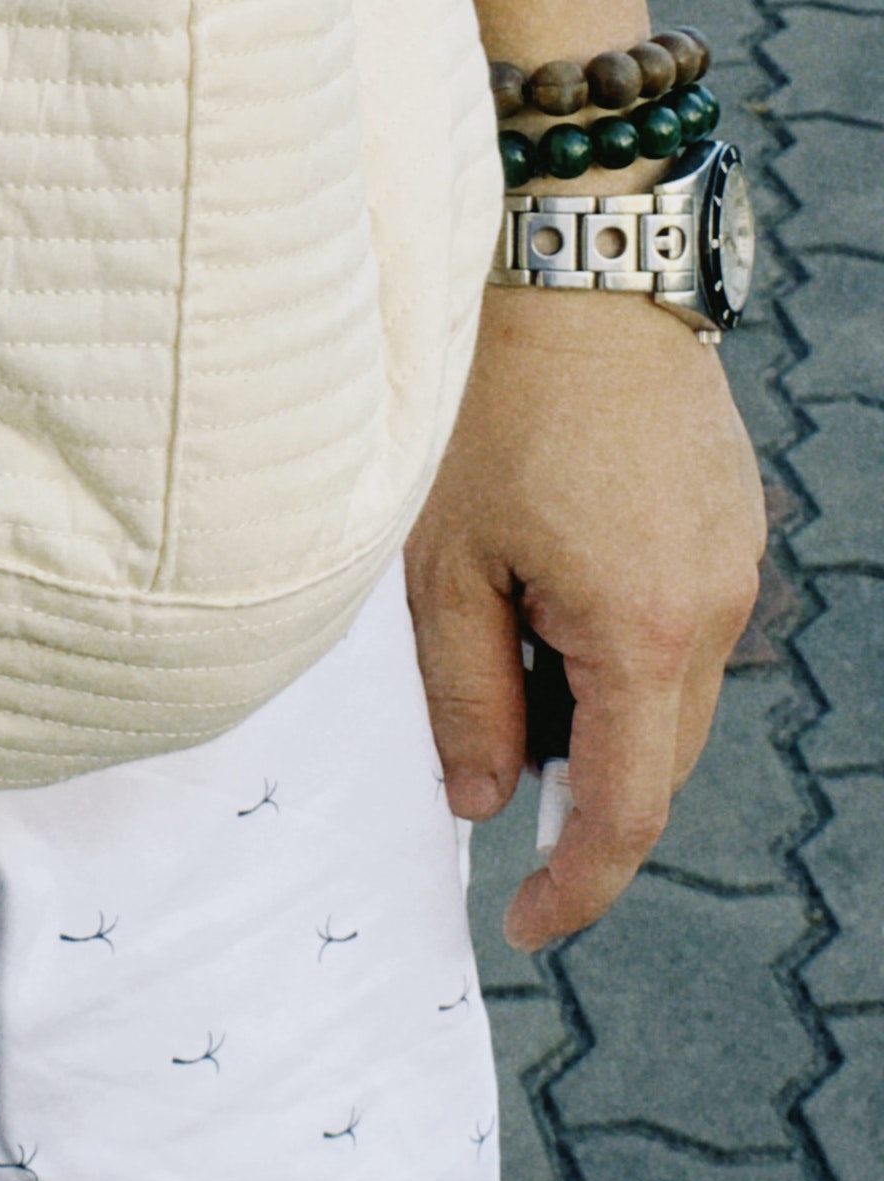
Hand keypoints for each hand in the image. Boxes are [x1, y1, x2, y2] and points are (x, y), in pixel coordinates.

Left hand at [406, 283, 764, 948]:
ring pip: (671, 693)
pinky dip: (621, 648)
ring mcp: (734, 560)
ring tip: (504, 659)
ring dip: (597, 713)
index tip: (522, 921)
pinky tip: (548, 598)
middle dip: (578, 798)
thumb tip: (483, 797)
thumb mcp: (446, 560)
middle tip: (489, 789)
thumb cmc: (494, 401)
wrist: (577, 260)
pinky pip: (684, 624)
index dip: (574, 884)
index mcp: (645, 634)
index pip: (624, 812)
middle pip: (656, 761)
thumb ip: (465, 694)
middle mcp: (715, 610)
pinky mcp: (727, 517)